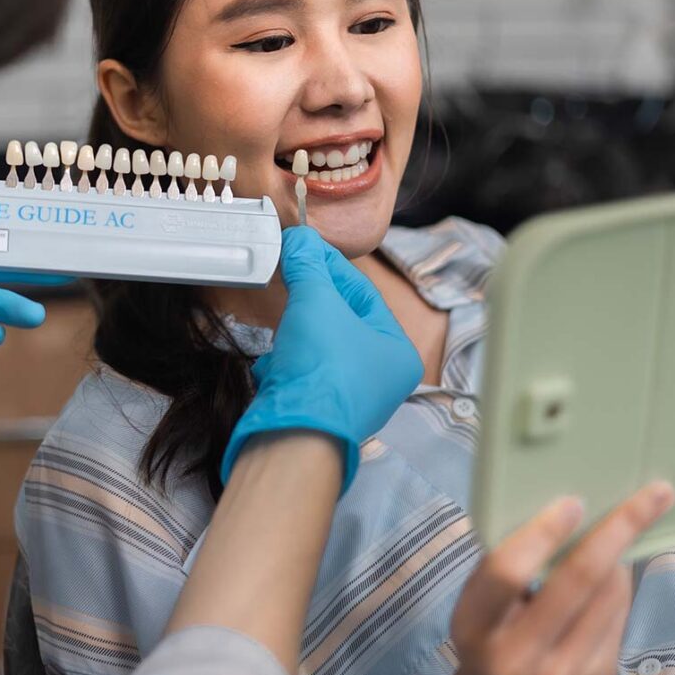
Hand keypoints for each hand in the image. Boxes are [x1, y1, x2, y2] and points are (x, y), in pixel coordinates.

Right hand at [220, 226, 423, 491]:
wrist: (293, 437)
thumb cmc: (321, 366)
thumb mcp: (315, 302)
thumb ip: (309, 266)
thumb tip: (299, 238)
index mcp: (396, 351)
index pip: (361, 292)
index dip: (328, 265)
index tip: (300, 247)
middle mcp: (380, 377)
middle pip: (340, 319)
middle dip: (309, 300)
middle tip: (287, 275)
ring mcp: (348, 397)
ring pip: (318, 346)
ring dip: (295, 334)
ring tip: (283, 327)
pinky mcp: (317, 410)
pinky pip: (302, 372)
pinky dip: (287, 363)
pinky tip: (278, 365)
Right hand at [420, 481, 674, 674]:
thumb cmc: (485, 638)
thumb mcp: (475, 606)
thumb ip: (503, 568)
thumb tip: (560, 513)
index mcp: (475, 630)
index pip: (508, 572)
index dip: (542, 533)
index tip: (573, 501)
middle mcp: (519, 660)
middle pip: (577, 581)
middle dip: (617, 531)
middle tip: (650, 495)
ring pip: (608, 598)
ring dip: (621, 555)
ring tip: (626, 525)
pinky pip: (617, 619)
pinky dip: (617, 587)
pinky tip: (610, 573)